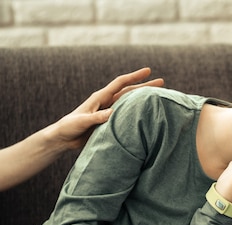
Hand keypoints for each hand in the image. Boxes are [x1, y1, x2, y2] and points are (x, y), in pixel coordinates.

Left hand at [48, 67, 164, 150]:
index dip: (134, 76)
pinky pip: (127, 115)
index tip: (148, 71)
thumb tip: (115, 112)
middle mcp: (107, 102)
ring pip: (130, 103)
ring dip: (143, 99)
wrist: (62, 138)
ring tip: (158, 98)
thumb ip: (97, 117)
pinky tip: (146, 116)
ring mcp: (109, 112)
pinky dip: (137, 113)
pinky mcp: (109, 122)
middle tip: (162, 82)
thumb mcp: (82, 121)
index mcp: (100, 97)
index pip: (120, 83)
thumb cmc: (69, 127)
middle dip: (145, 85)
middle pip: (129, 91)